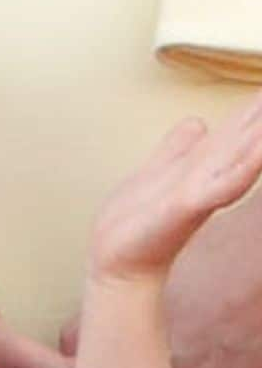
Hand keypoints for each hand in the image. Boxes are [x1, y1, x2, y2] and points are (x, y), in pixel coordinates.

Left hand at [90, 91, 261, 285]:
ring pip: (243, 157)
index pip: (241, 128)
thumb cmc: (139, 222)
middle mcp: (212, 176)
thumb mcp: (159, 171)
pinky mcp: (186, 207)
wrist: (120, 259)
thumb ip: (179, 148)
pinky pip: (219, 186)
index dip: (259, 107)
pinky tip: (257, 155)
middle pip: (249, 138)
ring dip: (261, 139)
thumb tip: (198, 123)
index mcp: (206, 164)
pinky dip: (240, 170)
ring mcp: (202, 191)